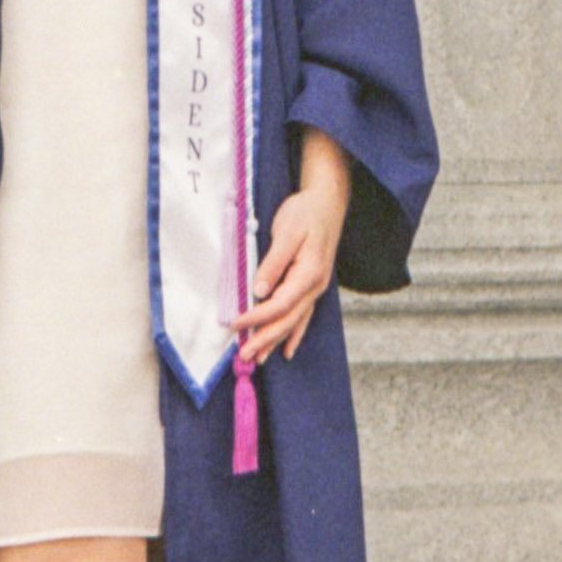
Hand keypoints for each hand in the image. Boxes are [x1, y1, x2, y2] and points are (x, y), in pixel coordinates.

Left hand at [227, 132, 350, 365]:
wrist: (327, 202)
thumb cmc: (306, 213)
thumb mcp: (288, 231)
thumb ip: (274, 262)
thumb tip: (260, 291)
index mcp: (309, 273)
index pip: (279, 304)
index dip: (256, 317)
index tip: (235, 323)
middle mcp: (315, 286)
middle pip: (288, 320)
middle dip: (264, 339)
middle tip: (243, 357)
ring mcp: (315, 288)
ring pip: (295, 322)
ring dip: (275, 341)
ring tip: (258, 359)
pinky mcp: (312, 286)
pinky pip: (303, 317)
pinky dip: (294, 335)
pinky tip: (286, 350)